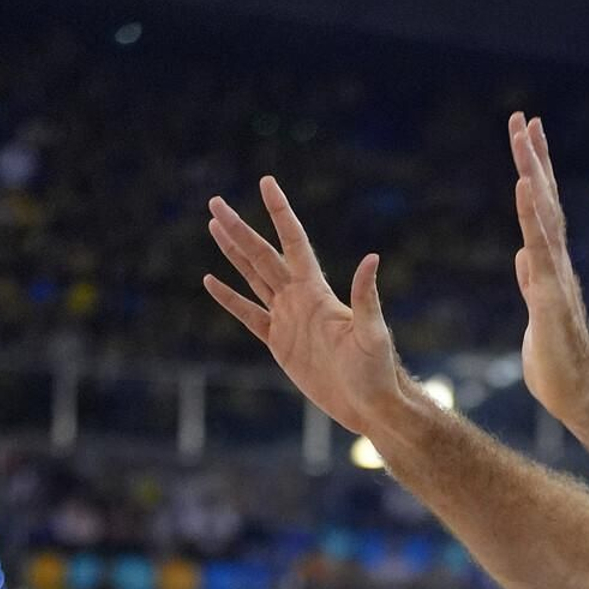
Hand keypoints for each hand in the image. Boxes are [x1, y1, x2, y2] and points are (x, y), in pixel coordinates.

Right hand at [204, 177, 405, 435]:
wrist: (369, 406)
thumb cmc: (376, 370)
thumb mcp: (372, 332)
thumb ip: (366, 296)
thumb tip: (372, 257)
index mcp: (317, 291)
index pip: (293, 242)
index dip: (280, 212)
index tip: (266, 182)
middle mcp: (300, 298)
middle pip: (263, 255)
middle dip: (239, 229)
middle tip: (215, 203)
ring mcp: (288, 319)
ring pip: (253, 277)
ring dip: (234, 252)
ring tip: (214, 226)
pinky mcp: (279, 343)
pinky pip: (249, 316)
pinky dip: (230, 299)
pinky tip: (212, 281)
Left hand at [508, 113, 588, 428]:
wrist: (579, 400)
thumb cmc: (558, 369)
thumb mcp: (535, 320)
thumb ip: (531, 286)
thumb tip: (522, 258)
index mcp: (549, 271)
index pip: (540, 215)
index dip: (533, 176)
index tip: (527, 141)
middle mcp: (556, 266)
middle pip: (544, 201)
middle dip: (534, 158)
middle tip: (523, 118)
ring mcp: (555, 278)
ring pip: (543, 214)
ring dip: (533, 171)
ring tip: (524, 133)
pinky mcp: (549, 295)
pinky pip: (540, 247)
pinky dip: (532, 214)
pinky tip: (526, 183)